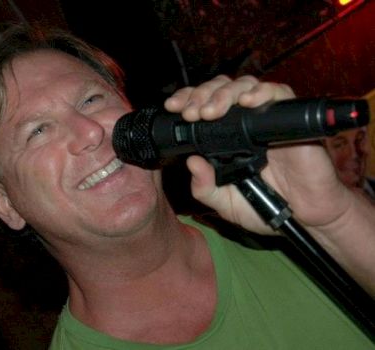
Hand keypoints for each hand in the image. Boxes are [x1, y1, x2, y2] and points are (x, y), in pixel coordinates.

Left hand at [164, 75, 349, 234]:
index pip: (203, 106)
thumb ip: (206, 189)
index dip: (188, 100)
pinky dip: (262, 92)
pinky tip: (247, 102)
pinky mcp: (291, 121)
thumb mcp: (227, 204)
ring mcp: (267, 120)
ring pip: (244, 86)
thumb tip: (192, 163)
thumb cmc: (267, 205)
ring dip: (223, 94)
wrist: (307, 216)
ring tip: (210, 112)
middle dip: (200, 95)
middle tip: (191, 113)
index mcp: (225, 137)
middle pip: (220, 90)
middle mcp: (244, 123)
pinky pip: (279, 94)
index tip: (173, 109)